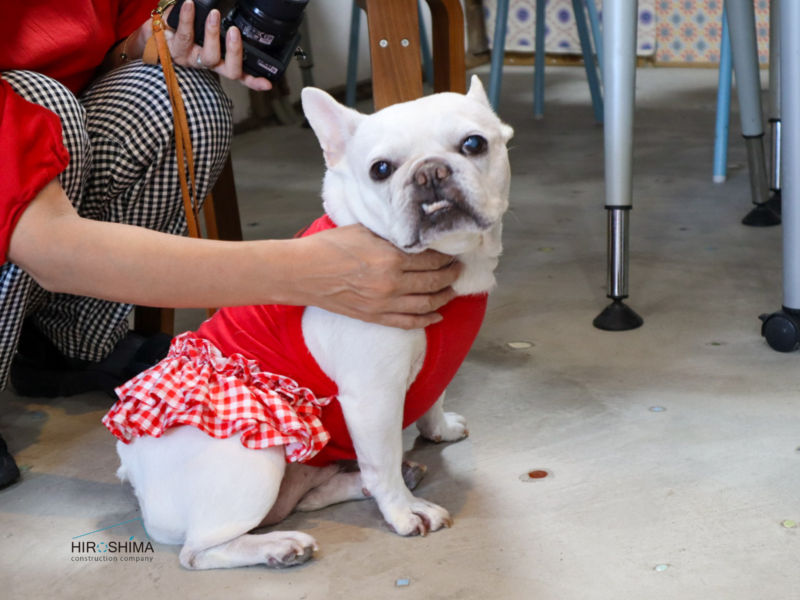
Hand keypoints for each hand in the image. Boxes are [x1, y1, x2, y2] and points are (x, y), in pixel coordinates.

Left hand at [160, 0, 271, 90]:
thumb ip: (216, 28)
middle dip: (235, 52)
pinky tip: (188, 4)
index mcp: (216, 61)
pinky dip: (187, 17)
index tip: (267, 83)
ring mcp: (190, 58)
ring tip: (215, 15)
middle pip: (229, 70)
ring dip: (213, 34)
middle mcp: (205, 63)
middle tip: (235, 33)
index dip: (254, 81)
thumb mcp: (201, 32)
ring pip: (208, 55)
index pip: (239, 74)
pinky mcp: (173, 48)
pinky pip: (183, 33)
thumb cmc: (179, 33)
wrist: (149, 37)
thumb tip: (228, 11)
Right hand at [288, 225, 462, 329]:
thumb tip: (412, 238)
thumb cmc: (329, 247)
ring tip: (452, 291)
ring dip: (444, 298)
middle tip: (459, 270)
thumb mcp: (363, 231)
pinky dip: (426, 320)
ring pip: (426, 304)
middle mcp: (391, 284)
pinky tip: (437, 316)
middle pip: (434, 282)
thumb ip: (390, 237)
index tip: (452, 252)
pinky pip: (408, 322)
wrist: (303, 273)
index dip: (446, 256)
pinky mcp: (374, 317)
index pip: (431, 259)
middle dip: (451, 276)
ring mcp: (383, 304)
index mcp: (390, 258)